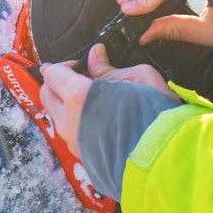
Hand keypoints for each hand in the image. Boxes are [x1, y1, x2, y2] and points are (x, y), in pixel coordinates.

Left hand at [40, 44, 177, 157]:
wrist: (166, 156)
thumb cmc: (154, 114)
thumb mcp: (137, 77)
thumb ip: (109, 68)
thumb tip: (95, 55)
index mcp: (78, 96)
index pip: (52, 74)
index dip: (63, 65)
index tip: (78, 65)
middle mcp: (68, 121)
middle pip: (46, 95)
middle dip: (57, 84)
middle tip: (79, 80)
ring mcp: (73, 142)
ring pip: (56, 116)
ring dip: (66, 105)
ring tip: (92, 101)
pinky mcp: (82, 157)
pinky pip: (70, 134)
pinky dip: (77, 123)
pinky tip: (98, 120)